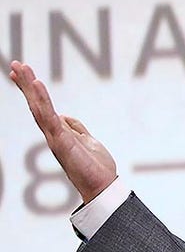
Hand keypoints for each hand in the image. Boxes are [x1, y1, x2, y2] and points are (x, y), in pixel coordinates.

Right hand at [9, 61, 117, 202]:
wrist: (103, 187)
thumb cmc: (96, 168)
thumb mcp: (88, 141)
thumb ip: (76, 128)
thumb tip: (66, 116)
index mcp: (58, 133)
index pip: (41, 108)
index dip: (31, 91)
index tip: (19, 74)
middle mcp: (52, 134)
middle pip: (36, 105)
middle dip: (25, 84)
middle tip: (15, 64)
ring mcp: (55, 138)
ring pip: (38, 108)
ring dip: (30, 88)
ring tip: (21, 69)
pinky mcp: (61, 141)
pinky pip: (49, 117)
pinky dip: (43, 100)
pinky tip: (36, 84)